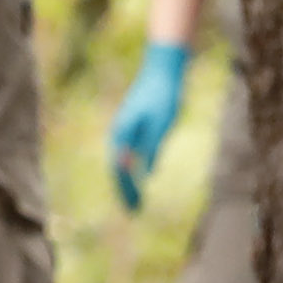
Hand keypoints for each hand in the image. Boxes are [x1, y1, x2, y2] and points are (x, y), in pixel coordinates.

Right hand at [107, 39, 193, 210]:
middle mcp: (119, 133)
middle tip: (133, 212)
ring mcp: (123, 129)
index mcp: (123, 135)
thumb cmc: (164, 96)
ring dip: (127, 181)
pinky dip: (130, 168)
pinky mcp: (131, 125)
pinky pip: (126, 153)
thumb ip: (150, 148)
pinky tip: (138, 174)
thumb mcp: (162, 124)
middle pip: (117, 169)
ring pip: (120, 161)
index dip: (128, 192)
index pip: (121, 171)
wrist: (162, 70)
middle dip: (125, 191)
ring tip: (135, 198)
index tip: (134, 211)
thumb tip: (144, 173)